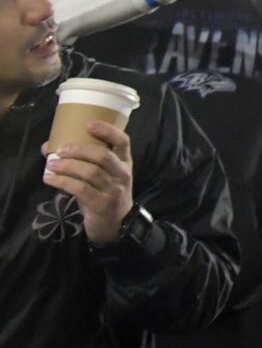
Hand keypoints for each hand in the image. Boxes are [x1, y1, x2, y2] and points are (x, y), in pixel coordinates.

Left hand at [42, 119, 134, 243]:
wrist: (115, 224)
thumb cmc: (105, 193)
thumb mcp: (103, 176)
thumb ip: (83, 161)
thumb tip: (49, 147)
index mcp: (125, 162)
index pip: (123, 141)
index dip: (107, 131)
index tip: (89, 124)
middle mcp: (122, 174)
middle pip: (103, 156)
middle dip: (79, 150)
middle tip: (60, 150)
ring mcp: (113, 190)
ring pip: (90, 172)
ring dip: (68, 166)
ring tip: (52, 164)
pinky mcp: (101, 204)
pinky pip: (80, 189)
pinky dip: (63, 182)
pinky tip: (50, 178)